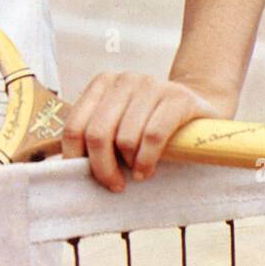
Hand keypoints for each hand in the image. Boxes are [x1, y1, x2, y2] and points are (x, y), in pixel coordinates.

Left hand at [61, 72, 230, 191]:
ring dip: (129, 165)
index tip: (86, 178)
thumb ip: (97, 138)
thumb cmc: (150, 124)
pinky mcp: (178, 97)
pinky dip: (146, 160)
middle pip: (97, 134)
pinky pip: (153, 136)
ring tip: (137, 173)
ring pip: (125, 138)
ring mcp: (152, 85)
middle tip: (114, 185)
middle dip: (102, 168)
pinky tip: (147, 170)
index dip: (76, 158)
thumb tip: (67, 169)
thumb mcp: (120, 123)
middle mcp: (124, 80)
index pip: (74, 126)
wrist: (198, 110)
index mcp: (102, 84)